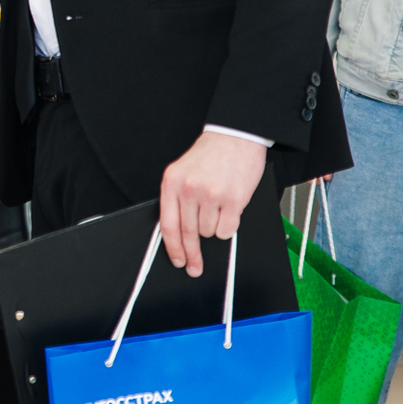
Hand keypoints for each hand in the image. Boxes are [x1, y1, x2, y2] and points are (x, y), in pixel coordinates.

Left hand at [158, 132, 267, 276]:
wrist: (234, 137)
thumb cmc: (209, 156)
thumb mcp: (182, 172)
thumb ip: (177, 199)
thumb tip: (177, 235)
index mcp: (172, 182)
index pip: (168, 225)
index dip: (173, 248)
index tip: (177, 261)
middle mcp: (189, 189)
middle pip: (188, 234)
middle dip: (192, 255)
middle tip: (195, 267)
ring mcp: (211, 194)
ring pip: (209, 232)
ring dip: (214, 228)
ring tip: (218, 208)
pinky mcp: (233, 199)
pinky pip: (227, 229)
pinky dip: (228, 226)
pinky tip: (229, 210)